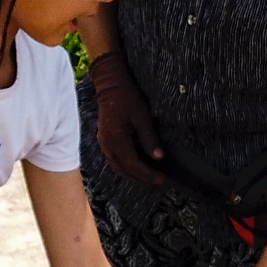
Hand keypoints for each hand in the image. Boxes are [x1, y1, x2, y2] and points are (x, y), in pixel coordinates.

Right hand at [90, 48, 164, 183]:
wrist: (110, 85)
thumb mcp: (142, 116)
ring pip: (118, 168)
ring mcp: (104, 143)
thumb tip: (159, 158)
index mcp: (116, 139)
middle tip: (159, 181)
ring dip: (134, 175)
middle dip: (142, 179)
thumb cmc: (127, 97)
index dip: (148, 174)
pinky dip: (128, 167)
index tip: (162, 179)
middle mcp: (107, 145)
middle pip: (124, 171)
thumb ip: (149, 138)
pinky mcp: (106, 141)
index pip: (133, 165)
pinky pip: (116, 160)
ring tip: (151, 177)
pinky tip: (140, 167)